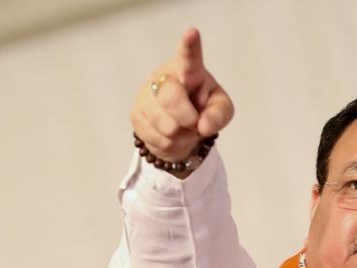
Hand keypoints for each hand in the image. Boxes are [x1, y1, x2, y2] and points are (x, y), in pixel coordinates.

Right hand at [130, 28, 233, 166]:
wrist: (181, 128)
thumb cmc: (202, 108)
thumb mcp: (220, 109)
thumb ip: (219, 114)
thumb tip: (203, 126)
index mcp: (188, 70)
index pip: (189, 57)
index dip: (189, 46)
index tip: (192, 33)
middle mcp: (164, 77)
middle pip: (172, 98)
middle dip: (189, 119)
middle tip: (194, 122)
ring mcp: (147, 95)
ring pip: (167, 125)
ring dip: (182, 135)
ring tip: (183, 127)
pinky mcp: (137, 114)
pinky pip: (159, 139)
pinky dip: (172, 144)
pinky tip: (171, 134)